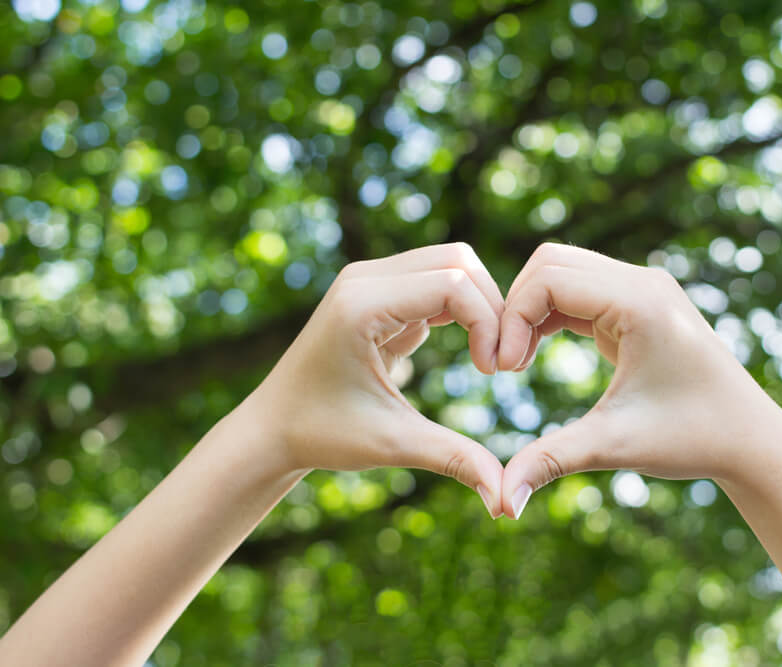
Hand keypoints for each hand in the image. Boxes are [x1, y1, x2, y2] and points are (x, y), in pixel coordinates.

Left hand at [242, 243, 505, 517]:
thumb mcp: (392, 444)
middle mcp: (363, 279)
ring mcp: (368, 280)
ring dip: (480, 305)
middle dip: (492, 306)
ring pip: (451, 264)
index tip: (494, 373)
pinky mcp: (377, 292)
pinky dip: (462, 309)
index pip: (452, 284)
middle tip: (501, 360)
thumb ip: (454, 459)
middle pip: (458, 261)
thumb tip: (505, 500)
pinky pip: (436, 281)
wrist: (272, 428)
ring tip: (489, 356)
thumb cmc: (323, 434)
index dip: (488, 323)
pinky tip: (470, 351)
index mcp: (361, 305)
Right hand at [497, 243, 780, 517]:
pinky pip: (579, 290)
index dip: (512, 319)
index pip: (548, 279)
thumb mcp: (615, 445)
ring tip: (516, 362)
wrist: (750, 440)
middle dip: (516, 308)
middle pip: (550, 262)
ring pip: (562, 270)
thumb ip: (552, 461)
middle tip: (505, 364)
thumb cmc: (693, 439)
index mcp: (640, 302)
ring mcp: (643, 289)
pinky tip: (534, 355)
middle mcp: (643, 282)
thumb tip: (501, 506)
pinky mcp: (639, 304)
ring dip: (531, 310)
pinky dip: (550, 314)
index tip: (504, 371)